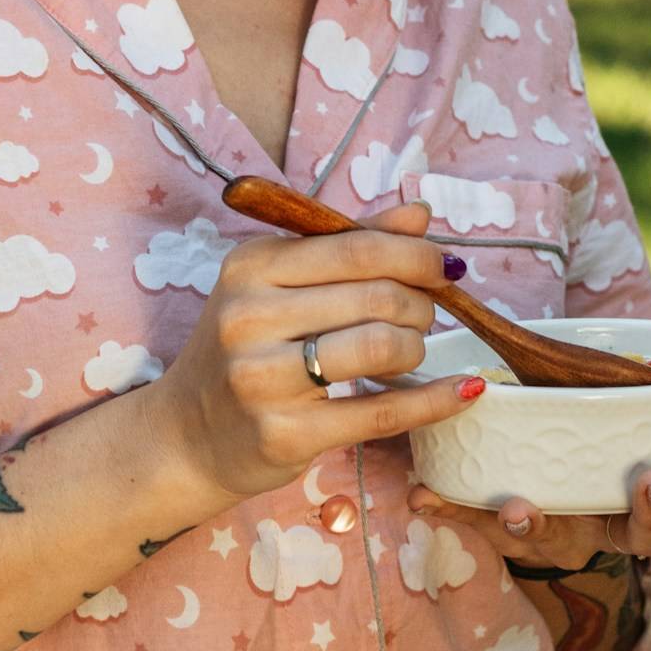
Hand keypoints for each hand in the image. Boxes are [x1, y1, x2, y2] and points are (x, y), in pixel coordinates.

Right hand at [153, 199, 486, 509]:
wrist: (187, 436)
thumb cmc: (245, 349)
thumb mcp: (278, 284)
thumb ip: (350, 245)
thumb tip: (422, 214)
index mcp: (251, 266)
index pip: (357, 248)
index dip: (415, 255)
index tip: (440, 267)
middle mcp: (250, 317)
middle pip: (376, 297)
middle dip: (420, 303)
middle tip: (423, 315)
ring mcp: (263, 379)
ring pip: (381, 347)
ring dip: (417, 346)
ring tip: (411, 349)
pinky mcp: (285, 434)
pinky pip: (382, 412)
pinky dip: (434, 399)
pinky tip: (464, 389)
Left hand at [405, 374, 650, 568]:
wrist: (532, 503)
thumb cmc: (610, 445)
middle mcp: (612, 521)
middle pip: (643, 535)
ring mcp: (559, 527)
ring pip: (555, 535)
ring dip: (539, 521)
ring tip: (521, 504)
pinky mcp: (501, 523)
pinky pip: (476, 517)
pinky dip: (453, 504)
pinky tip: (426, 492)